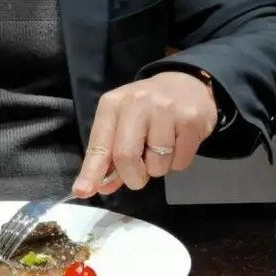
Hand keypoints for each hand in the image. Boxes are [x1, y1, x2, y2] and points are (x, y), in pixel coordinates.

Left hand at [72, 71, 217, 196]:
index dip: (92, 171)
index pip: (99, 145)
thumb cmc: (146, 110)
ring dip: (157, 169)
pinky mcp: (191, 120)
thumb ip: (110, 156)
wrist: (186, 84)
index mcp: (112, 105)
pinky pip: (180, 162)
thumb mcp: (121, 124)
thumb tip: (102, 187)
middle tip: (138, 178)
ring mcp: (166, 109)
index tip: (84, 191)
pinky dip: (177, 163)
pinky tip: (178, 144)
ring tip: (161, 150)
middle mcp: (137, 103)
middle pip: (126, 156)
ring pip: (157, 164)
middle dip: (132, 177)